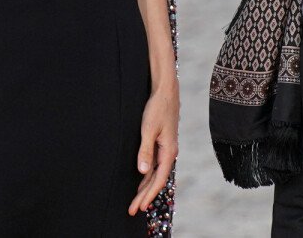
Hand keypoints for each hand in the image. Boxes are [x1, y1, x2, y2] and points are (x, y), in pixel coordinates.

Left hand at [129, 80, 178, 215]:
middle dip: (145, 195)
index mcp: (169, 151)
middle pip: (157, 179)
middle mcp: (169, 152)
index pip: (159, 179)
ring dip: (146, 187)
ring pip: (156, 173)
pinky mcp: (162, 143)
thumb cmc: (157, 108)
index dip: (149, 194)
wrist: (166, 91)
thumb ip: (145, 151)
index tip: (140, 206)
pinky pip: (155, 164)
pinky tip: (141, 181)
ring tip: (136, 201)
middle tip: (133, 210)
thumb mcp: (148, 129)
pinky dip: (148, 175)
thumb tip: (142, 171)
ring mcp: (166, 148)